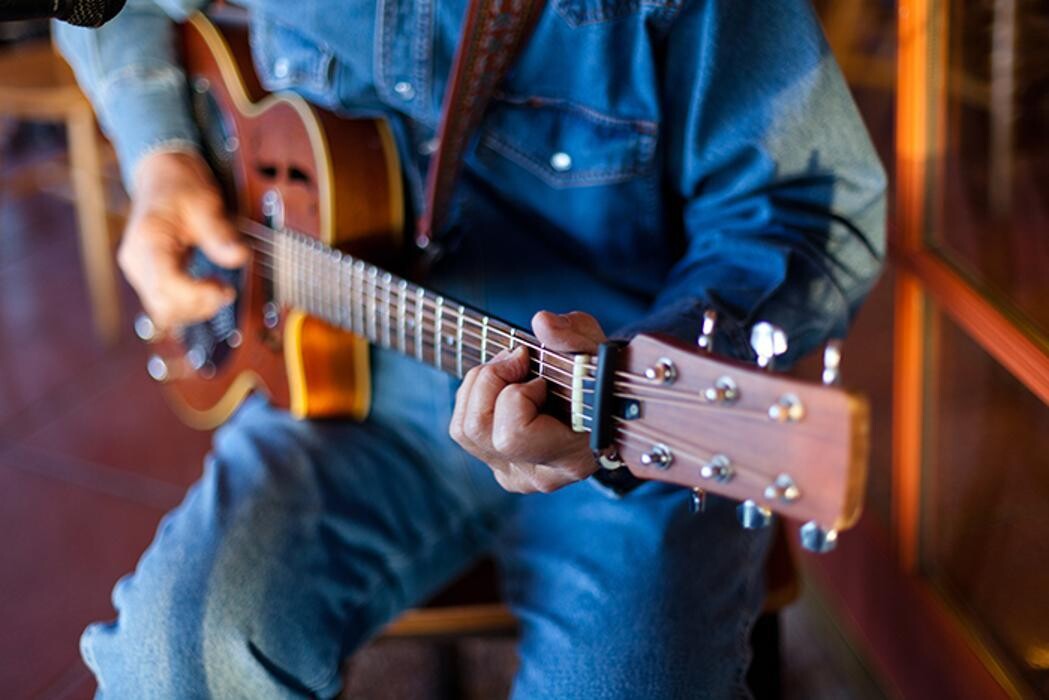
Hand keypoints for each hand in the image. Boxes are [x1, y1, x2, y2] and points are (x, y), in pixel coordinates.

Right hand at [119, 150, 248, 329]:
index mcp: (147, 241)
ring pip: (164, 312)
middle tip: (226, 290)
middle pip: (163, 305)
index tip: (224, 289)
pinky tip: (207, 290)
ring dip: (196, 309)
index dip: (196, 295)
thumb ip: (220, 232)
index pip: (165, 284)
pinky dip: (189, 305)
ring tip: (219, 289)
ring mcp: (140, 272)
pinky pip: (166, 305)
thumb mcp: (205, 203)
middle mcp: (136, 261)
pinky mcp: (149, 278)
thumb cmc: (179, 188)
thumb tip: (239, 256)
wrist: (163, 179)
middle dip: (199, 305)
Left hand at [449, 311, 605, 493]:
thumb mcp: (598, 351)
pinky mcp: (498, 464)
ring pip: (463, 429)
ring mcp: (514, 474)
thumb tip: (542, 322)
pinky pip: (463, 429)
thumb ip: (576, 336)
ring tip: (510, 369)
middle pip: (478, 429)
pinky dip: (474, 396)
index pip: (513, 435)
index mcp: (571, 457)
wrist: (610, 411)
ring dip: (479, 386)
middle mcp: (538, 474)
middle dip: (491, 381)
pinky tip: (503, 385)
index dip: (519, 395)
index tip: (542, 378)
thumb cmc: (605, 381)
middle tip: (519, 360)